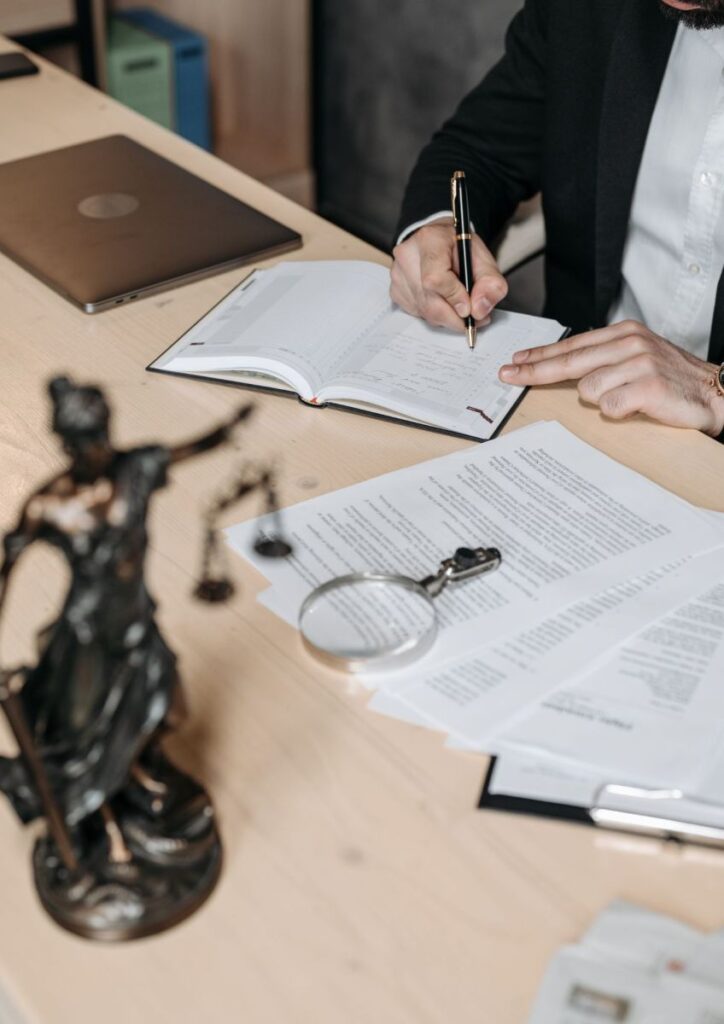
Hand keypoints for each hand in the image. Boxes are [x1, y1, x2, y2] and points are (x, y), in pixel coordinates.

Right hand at [390, 219, 507, 332]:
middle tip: (473, 318)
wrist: (437, 240)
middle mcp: (407, 256)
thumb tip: (479, 311)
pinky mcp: (395, 290)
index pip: (435, 279)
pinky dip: (434, 314)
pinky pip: (417, 313)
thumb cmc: (458, 248)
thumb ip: (490, 283)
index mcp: (429, 240)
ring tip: (460, 305)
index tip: (469, 309)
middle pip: (428, 301)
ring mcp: (398, 274)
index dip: (454, 298)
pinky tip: (442, 301)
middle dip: (454, 317)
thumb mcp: (482, 258)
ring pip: (424, 312)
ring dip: (446, 317)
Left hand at [499, 320, 723, 434]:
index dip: (540, 355)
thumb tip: (561, 365)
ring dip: (601, 399)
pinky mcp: (648, 386)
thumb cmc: (670, 379)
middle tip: (508, 376)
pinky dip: (618, 412)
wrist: (714, 393)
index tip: (514, 361)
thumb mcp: (634, 358)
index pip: (571, 346)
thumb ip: (602, 359)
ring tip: (627, 398)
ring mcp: (639, 363)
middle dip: (535, 370)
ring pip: (588, 389)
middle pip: (568, 361)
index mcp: (623, 333)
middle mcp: (629, 343)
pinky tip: (635, 407)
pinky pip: (610, 406)